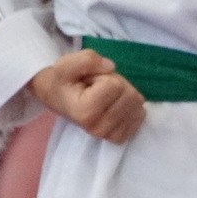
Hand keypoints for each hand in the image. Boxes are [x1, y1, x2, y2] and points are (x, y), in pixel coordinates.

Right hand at [30, 49, 145, 142]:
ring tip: (104, 96)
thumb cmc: (62, 81)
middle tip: (98, 87)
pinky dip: (131, 106)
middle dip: (117, 84)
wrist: (56, 98)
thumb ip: (87, 59)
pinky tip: (115, 106)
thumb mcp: (66, 64)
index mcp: (85, 112)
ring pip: (138, 105)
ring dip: (124, 95)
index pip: (115, 85)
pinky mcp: (119, 137)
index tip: (89, 81)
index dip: (104, 76)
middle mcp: (98, 128)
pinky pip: (140, 116)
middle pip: (130, 95)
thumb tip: (111, 66)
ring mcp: (110, 136)